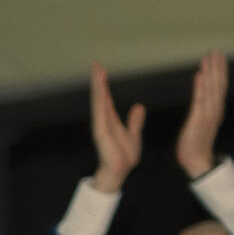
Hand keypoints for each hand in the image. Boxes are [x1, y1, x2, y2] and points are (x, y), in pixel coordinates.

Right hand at [89, 63, 146, 192]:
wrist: (120, 170)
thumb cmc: (124, 155)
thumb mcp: (133, 134)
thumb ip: (135, 121)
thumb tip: (138, 107)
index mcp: (110, 119)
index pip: (106, 97)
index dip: (103, 84)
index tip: (101, 70)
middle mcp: (103, 120)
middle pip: (100, 96)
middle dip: (97, 80)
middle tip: (95, 64)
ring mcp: (101, 125)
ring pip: (99, 101)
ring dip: (97, 86)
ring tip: (97, 71)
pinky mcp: (101, 131)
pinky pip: (101, 112)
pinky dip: (100, 100)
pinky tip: (100, 90)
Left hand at [177, 49, 228, 178]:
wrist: (196, 161)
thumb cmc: (196, 143)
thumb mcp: (201, 122)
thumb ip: (204, 109)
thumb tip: (203, 98)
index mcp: (216, 109)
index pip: (219, 86)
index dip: (219, 70)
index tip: (218, 56)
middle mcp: (215, 109)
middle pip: (218, 84)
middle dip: (217, 67)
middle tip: (215, 51)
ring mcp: (208, 114)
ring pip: (212, 89)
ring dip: (211, 72)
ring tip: (209, 57)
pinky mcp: (199, 119)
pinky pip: (200, 100)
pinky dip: (200, 86)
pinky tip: (200, 74)